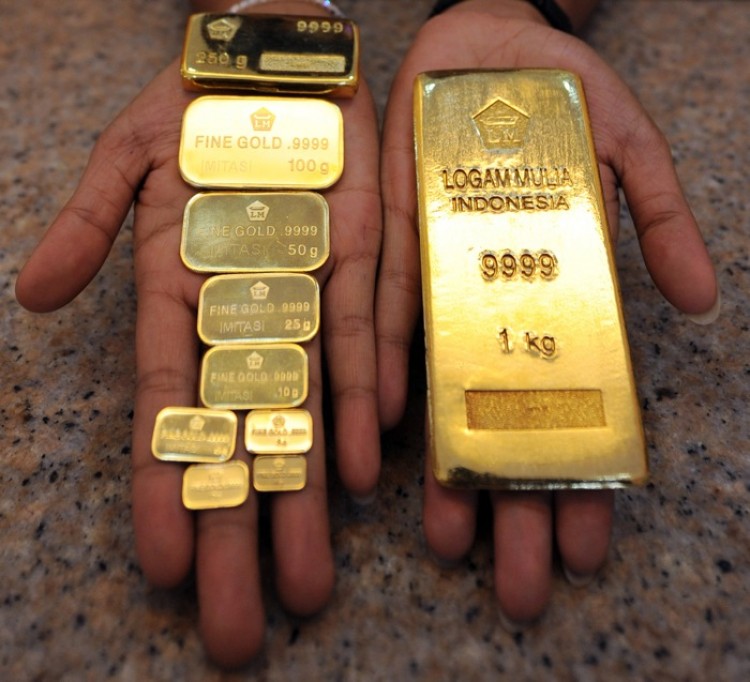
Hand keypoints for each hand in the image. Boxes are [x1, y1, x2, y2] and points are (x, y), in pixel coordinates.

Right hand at [16, 4, 381, 666]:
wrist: (280, 60)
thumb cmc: (199, 106)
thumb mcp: (128, 155)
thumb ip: (86, 223)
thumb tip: (30, 294)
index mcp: (180, 295)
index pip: (167, 409)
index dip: (165, 486)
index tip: (165, 564)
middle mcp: (246, 315)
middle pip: (241, 437)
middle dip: (241, 527)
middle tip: (239, 626)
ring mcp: (308, 298)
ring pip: (308, 409)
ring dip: (308, 494)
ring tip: (308, 581)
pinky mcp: (363, 268)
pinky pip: (364, 343)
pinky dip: (366, 402)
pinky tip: (363, 471)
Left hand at [376, 0, 716, 625]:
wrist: (480, 45)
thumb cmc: (558, 94)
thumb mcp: (623, 145)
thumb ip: (655, 214)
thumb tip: (699, 299)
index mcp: (555, 297)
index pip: (573, 408)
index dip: (580, 476)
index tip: (589, 543)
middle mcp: (492, 306)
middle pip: (504, 423)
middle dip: (511, 502)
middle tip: (516, 584)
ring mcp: (437, 283)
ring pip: (440, 390)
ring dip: (444, 464)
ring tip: (449, 540)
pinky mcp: (390, 247)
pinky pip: (386, 318)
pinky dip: (388, 371)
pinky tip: (390, 433)